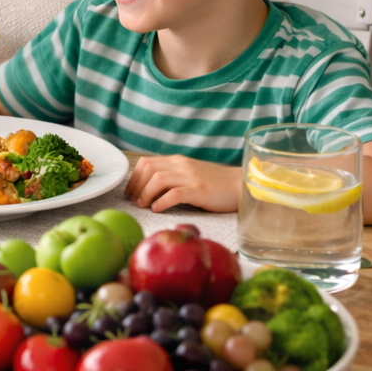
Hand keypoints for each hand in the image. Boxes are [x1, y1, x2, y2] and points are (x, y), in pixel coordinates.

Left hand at [124, 155, 240, 212]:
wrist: (241, 185)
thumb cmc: (215, 184)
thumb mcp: (189, 175)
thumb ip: (171, 177)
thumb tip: (147, 188)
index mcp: (177, 161)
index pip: (146, 163)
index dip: (134, 178)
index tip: (130, 192)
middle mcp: (182, 165)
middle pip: (148, 169)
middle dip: (136, 186)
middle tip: (134, 201)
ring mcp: (191, 176)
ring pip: (158, 179)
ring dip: (145, 193)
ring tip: (144, 206)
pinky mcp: (200, 190)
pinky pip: (175, 193)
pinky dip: (162, 201)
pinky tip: (157, 209)